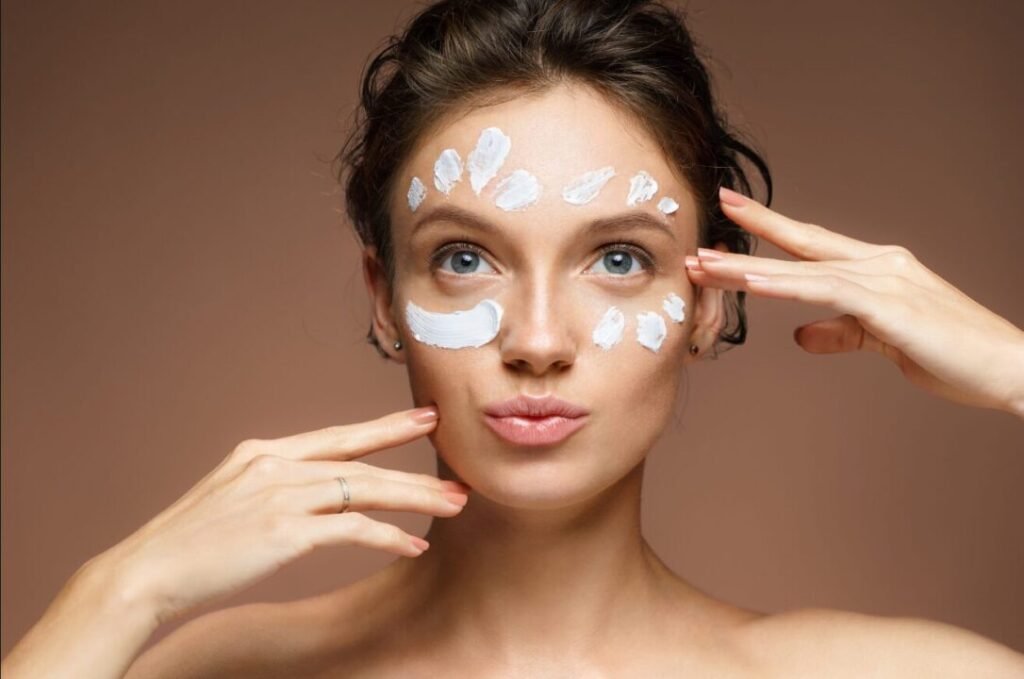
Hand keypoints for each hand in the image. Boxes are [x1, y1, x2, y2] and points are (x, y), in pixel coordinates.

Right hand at [88, 406, 467, 624]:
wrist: (146, 572)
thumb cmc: (188, 545)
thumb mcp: (232, 499)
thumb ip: (274, 489)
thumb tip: (313, 497)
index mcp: (263, 453)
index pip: (337, 436)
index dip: (384, 429)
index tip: (422, 419)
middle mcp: (275, 465)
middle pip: (361, 462)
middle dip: (414, 470)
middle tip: (459, 474)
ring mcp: (280, 495)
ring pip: (365, 490)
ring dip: (414, 499)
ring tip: (452, 505)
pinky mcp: (284, 530)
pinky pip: (352, 529)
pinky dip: (387, 536)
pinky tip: (412, 544)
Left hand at [686, 187, 1023, 417]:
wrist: (1011, 369)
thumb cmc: (954, 356)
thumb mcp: (885, 341)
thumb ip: (842, 333)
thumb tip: (799, 337)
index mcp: (877, 269)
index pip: (812, 243)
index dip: (770, 228)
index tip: (732, 213)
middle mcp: (878, 264)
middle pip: (800, 246)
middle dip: (748, 235)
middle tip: (702, 225)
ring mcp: (884, 280)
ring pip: (802, 268)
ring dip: (748, 267)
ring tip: (704, 266)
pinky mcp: (889, 305)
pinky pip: (825, 291)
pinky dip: (784, 286)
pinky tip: (750, 283)